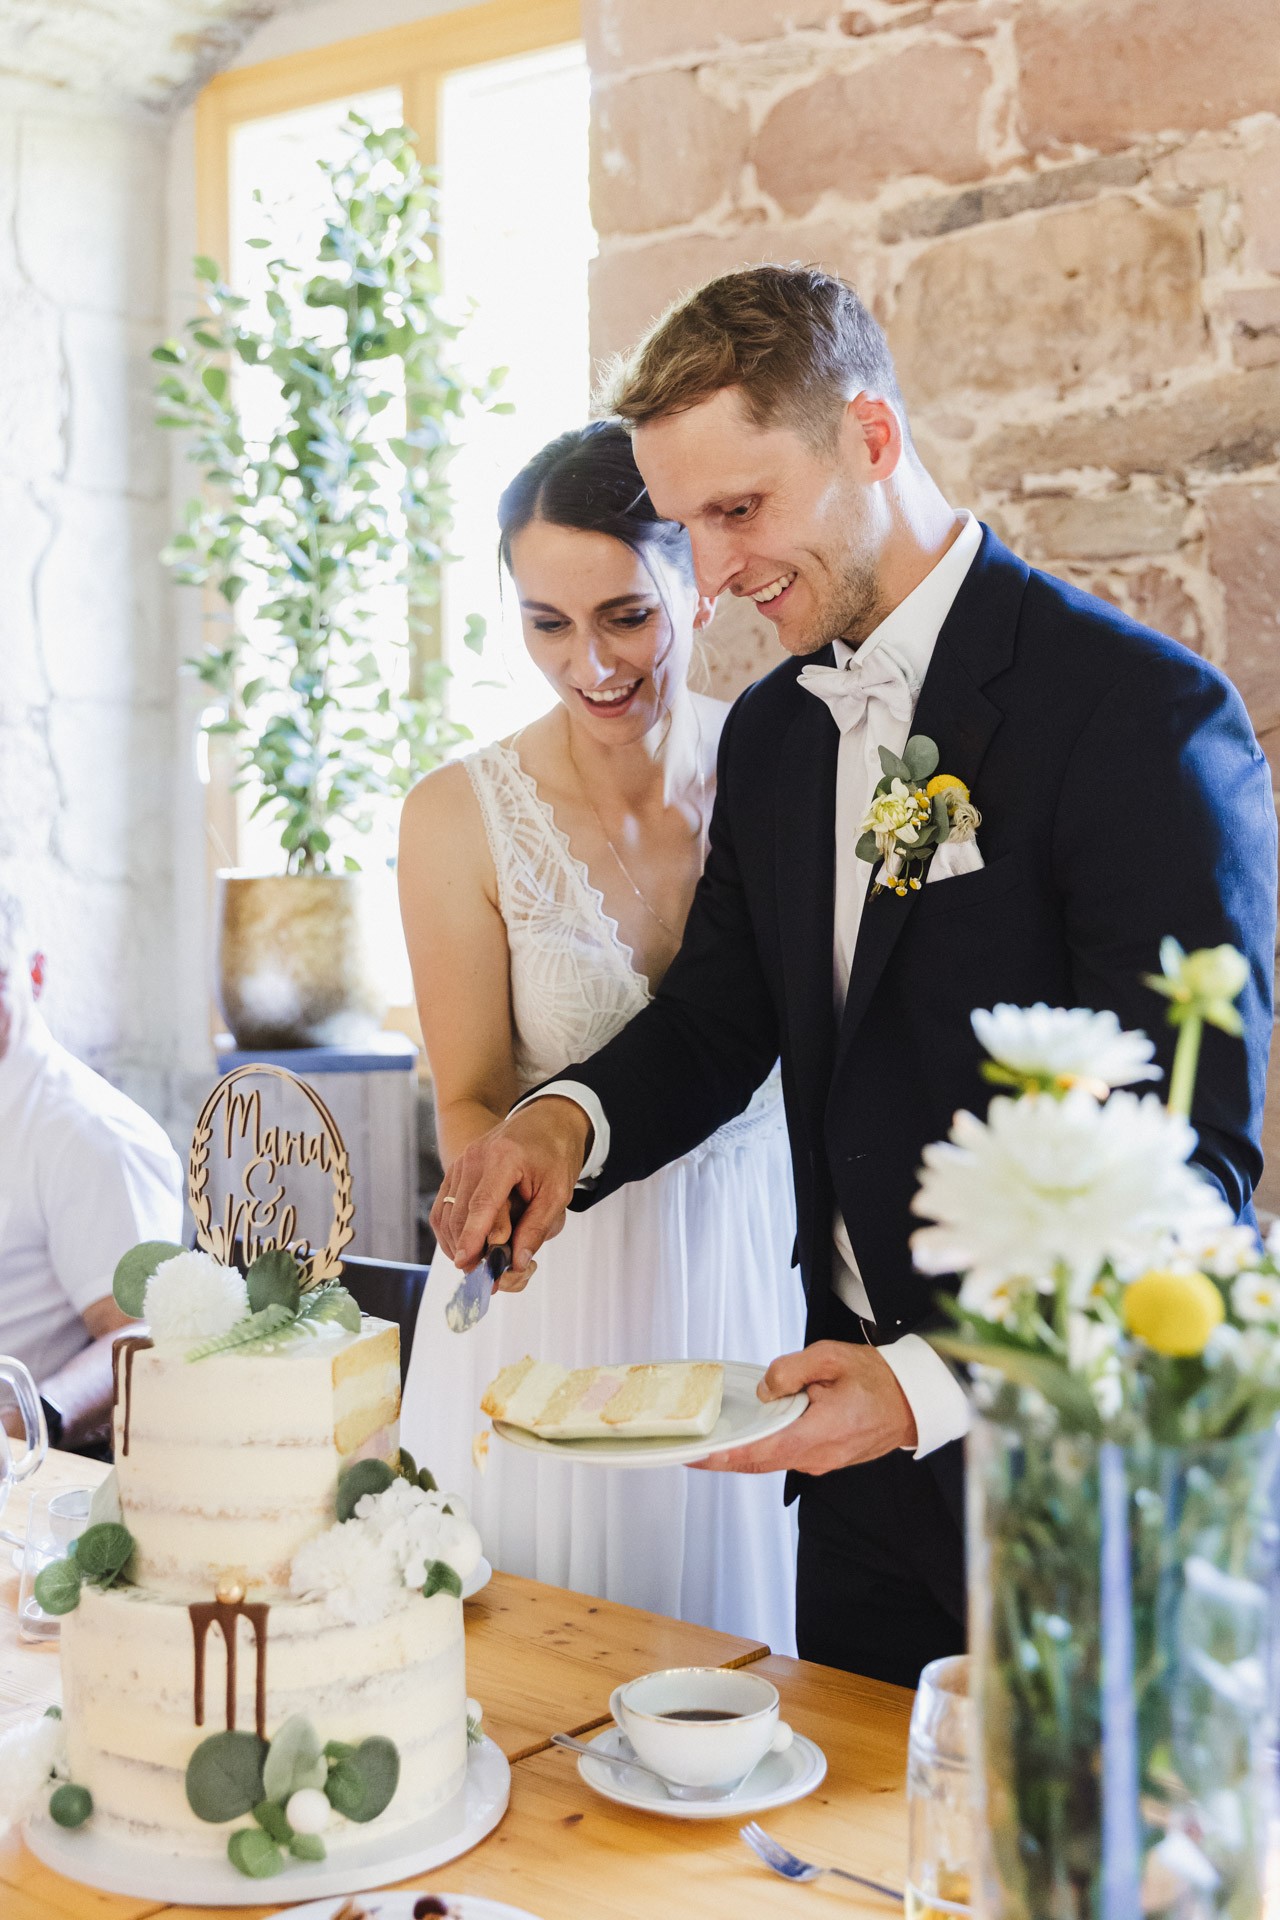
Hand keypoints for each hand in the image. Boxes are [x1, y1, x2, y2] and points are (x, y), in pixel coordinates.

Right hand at [431, 1097, 592, 1284]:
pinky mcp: (456, 1170)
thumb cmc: (554, 1154)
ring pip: (447, 1214)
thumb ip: (537, 1228)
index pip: (482, 1204)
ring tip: (477, 1264)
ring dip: (457, 1243)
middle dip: (468, 1248)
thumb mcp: (558, 1192)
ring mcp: (462, 1162)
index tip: (466, 1264)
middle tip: (483, 1277)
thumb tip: (517, 1263)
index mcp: (503, 1158)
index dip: (472, 1237)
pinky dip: (451, 1231)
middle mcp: (475, 1157)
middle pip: (460, 1213)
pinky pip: (444, 1207)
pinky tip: (466, 1247)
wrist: (546, 1121)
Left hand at [692, 1341, 917, 1476]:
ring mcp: (821, 1461)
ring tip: (711, 1440)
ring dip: (743, 1451)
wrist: (912, 1400)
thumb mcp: (831, 1357)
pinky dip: (764, 1447)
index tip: (697, 1455)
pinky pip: (787, 1455)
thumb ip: (792, 1370)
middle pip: (759, 1461)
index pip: (761, 1450)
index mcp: (819, 1433)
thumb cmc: (876, 1378)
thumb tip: (765, 1390)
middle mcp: (817, 1456)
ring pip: (772, 1459)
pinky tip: (748, 1434)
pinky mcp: (824, 1458)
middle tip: (690, 1449)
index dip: (725, 1455)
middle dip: (723, 1457)